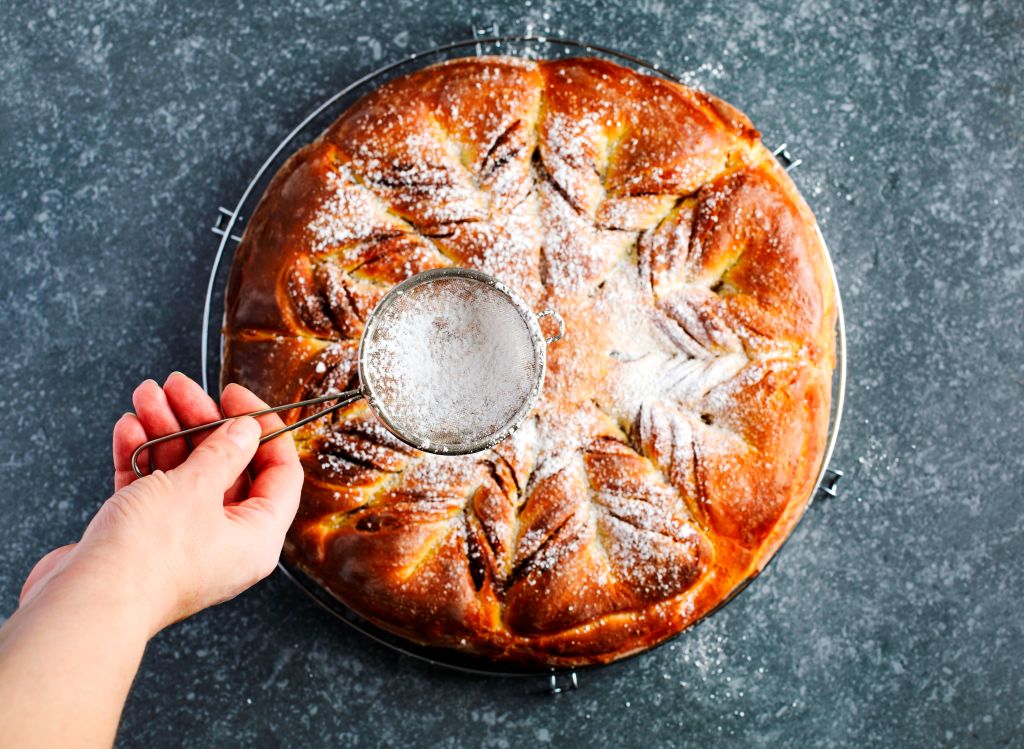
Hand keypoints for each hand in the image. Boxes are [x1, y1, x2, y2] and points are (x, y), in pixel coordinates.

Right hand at [19, 373, 304, 636]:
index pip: (280, 472)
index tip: (236, 395)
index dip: (264, 427)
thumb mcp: (197, 487)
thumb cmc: (149, 556)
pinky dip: (141, 457)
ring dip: (166, 430)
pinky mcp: (144, 542)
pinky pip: (152, 490)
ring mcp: (184, 542)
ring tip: (147, 396)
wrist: (85, 604)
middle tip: (179, 387)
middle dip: (201, 420)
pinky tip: (129, 429)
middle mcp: (227, 542)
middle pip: (227, 467)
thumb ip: (224, 452)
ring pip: (184, 473)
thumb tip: (247, 430)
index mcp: (258, 538)